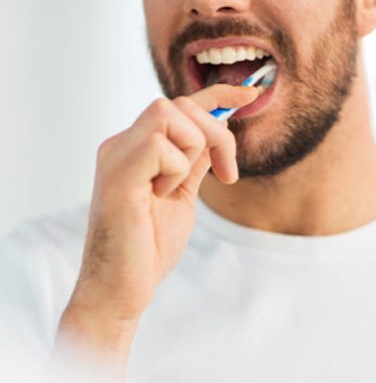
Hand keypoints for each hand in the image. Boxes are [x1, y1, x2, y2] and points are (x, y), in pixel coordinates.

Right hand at [69, 84, 258, 321]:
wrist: (122, 288)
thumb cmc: (148, 247)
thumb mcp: (181, 196)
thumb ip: (194, 162)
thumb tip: (217, 132)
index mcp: (136, 149)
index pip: (179, 106)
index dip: (218, 94)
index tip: (250, 95)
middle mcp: (122, 145)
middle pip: (179, 104)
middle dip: (216, 134)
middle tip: (226, 174)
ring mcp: (116, 156)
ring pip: (169, 114)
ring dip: (190, 152)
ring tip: (174, 190)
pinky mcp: (117, 174)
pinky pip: (160, 145)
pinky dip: (175, 170)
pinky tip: (160, 196)